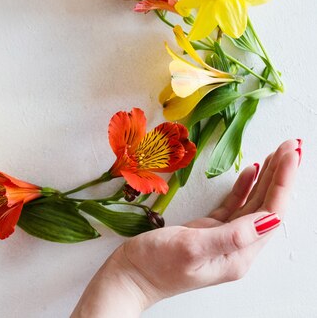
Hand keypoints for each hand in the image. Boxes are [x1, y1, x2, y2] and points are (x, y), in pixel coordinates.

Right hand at [73, 139, 300, 316]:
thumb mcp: (191, 248)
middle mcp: (237, 248)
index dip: (283, 183)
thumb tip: (270, 220)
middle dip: (281, 175)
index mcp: (238, 255)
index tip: (290, 155)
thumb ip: (232, 236)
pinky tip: (250, 171)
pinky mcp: (207, 231)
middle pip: (268, 207)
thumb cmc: (155, 265)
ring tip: (277, 152)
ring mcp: (222, 239)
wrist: (129, 277)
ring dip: (266, 178)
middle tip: (291, 145)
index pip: (272, 214)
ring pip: (253, 204)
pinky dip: (243, 187)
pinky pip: (233, 206)